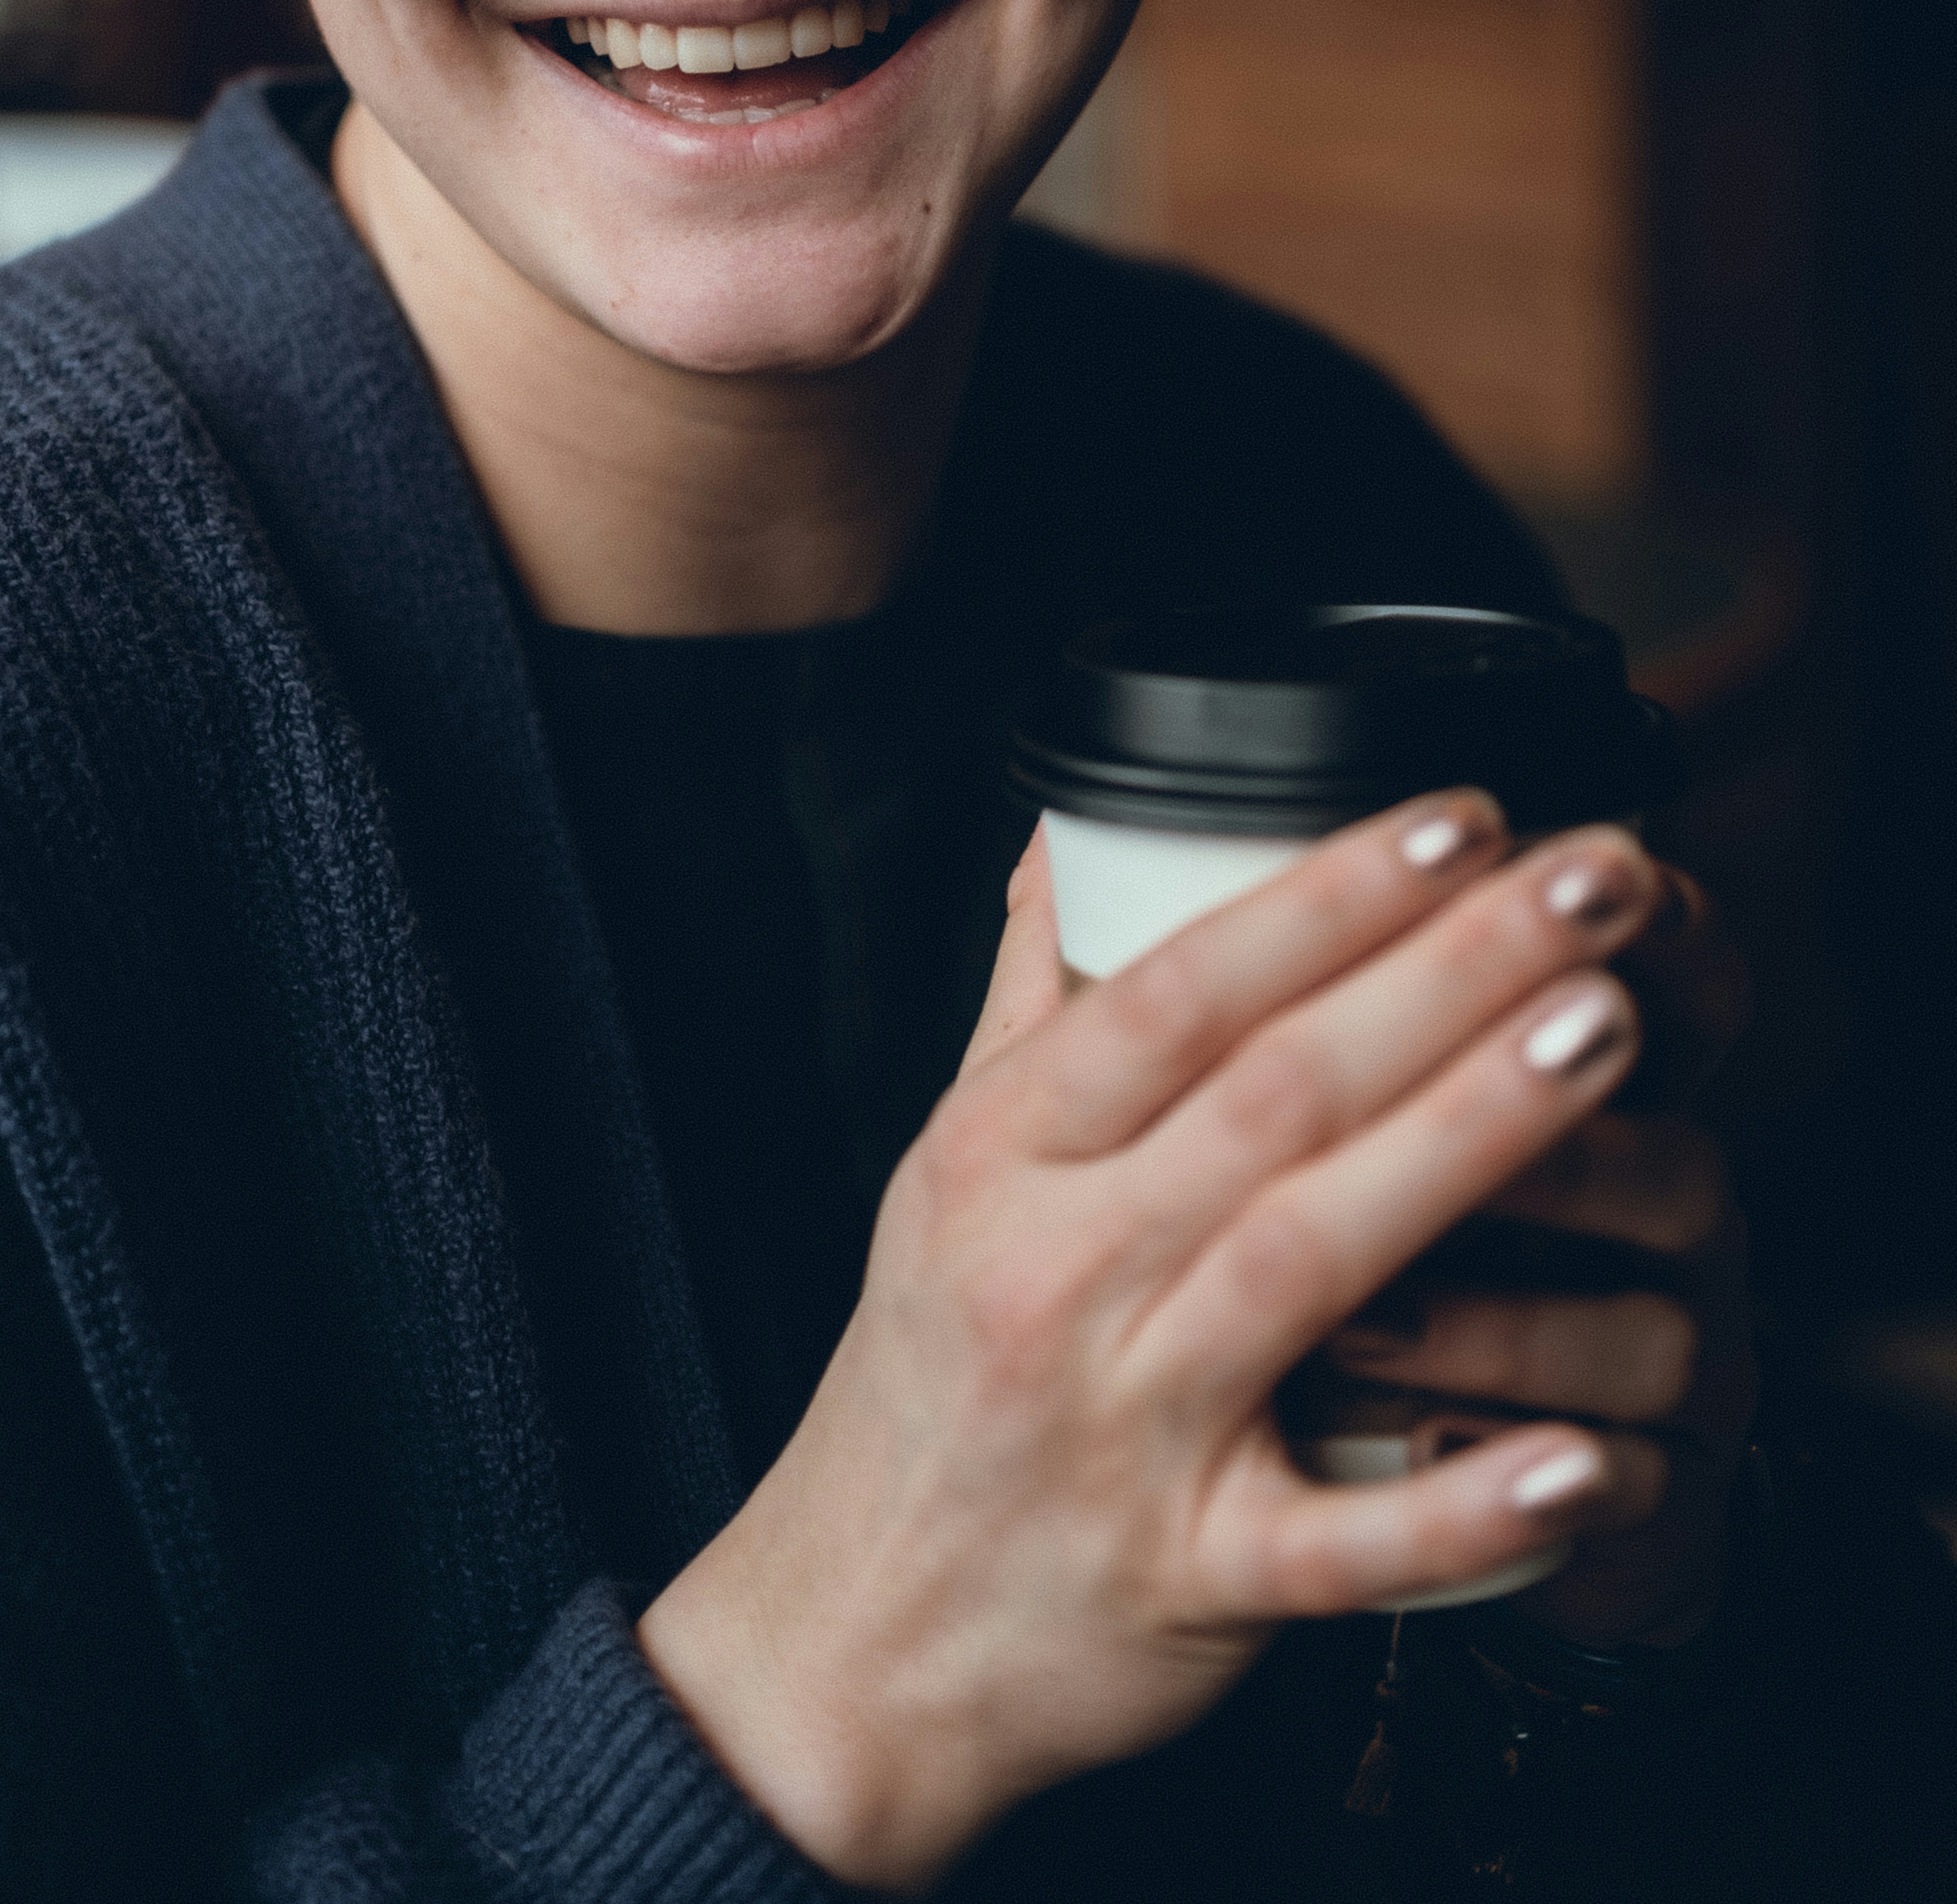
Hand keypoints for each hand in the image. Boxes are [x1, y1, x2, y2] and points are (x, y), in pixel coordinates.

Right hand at [639, 799, 1669, 1889]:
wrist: (848, 1642)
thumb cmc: (923, 1384)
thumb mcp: (944, 1172)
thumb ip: (1029, 1003)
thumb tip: (1072, 838)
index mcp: (1002, 1156)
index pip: (1180, 990)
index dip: (1327, 895)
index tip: (1461, 815)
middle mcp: (1058, 1272)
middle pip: (1276, 1093)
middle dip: (1450, 968)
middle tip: (1596, 877)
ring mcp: (1127, 1429)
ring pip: (1314, 1262)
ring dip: (1473, 1138)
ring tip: (1609, 1032)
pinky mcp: (1191, 1579)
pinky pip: (1340, 1547)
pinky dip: (1462, 1510)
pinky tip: (1582, 1454)